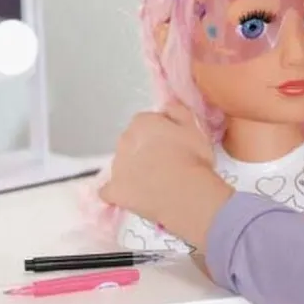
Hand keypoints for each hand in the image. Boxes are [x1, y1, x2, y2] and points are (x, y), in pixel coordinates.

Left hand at [100, 104, 231, 251]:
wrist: (186, 194)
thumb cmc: (193, 159)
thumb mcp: (195, 127)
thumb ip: (178, 111)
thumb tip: (167, 107)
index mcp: (142, 122)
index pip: (146, 122)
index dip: (161, 133)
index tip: (174, 144)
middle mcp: (124, 140)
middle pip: (132, 142)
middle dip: (144, 150)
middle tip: (166, 163)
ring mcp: (117, 167)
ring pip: (122, 164)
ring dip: (134, 170)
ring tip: (156, 183)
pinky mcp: (115, 191)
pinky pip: (109, 190)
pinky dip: (118, 192)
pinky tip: (131, 196)